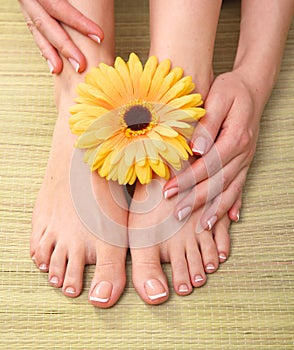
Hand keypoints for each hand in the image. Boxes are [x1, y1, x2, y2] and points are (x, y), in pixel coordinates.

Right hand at [19, 0, 103, 73]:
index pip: (60, 7)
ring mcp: (27, 5)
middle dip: (65, 47)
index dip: (80, 24)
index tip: (99, 36)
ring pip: (38, 32)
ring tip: (60, 69)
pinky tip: (53, 63)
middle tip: (81, 64)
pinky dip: (45, 49)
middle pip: (48, 25)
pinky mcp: (29, 12)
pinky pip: (35, 33)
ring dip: (50, 54)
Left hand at [163, 70, 262, 229]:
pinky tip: (230, 218)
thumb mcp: (218, 97)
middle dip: (197, 199)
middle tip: (177, 214)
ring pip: (230, 188)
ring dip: (216, 208)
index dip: (189, 179)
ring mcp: (246, 160)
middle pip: (219, 181)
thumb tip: (196, 148)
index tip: (169, 190)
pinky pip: (241, 186)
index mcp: (236, 137)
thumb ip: (207, 123)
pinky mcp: (244, 163)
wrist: (251, 89)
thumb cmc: (231, 90)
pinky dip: (234, 203)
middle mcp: (243, 153)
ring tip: (202, 225)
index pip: (210, 164)